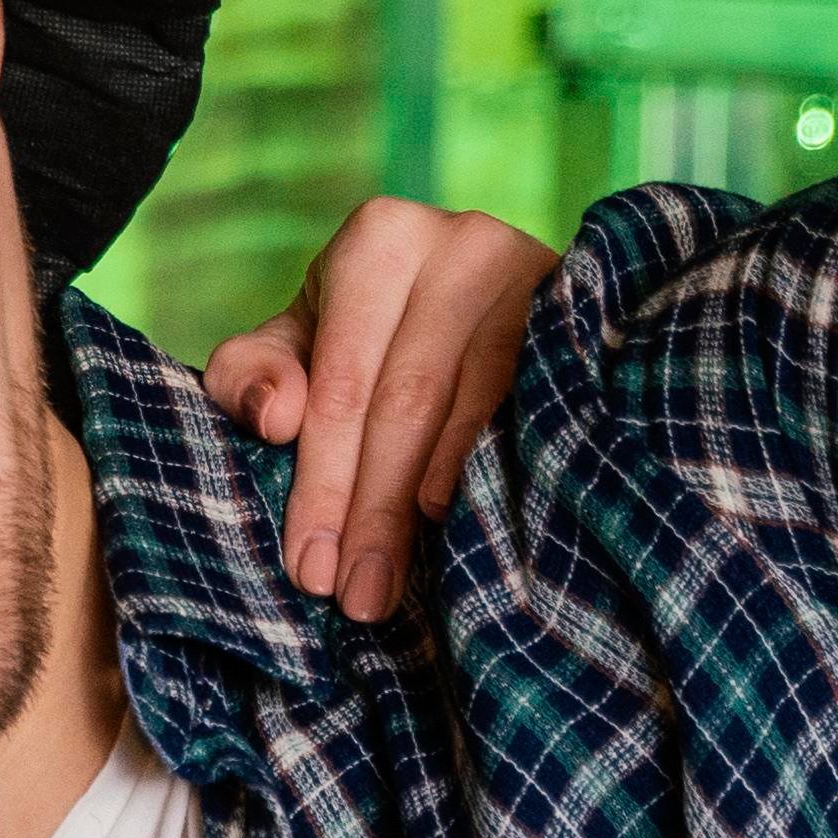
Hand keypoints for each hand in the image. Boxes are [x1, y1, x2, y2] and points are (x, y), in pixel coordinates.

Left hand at [199, 194, 558, 621]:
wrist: (483, 287)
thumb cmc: (366, 328)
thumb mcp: (298, 341)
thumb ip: (254, 374)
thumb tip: (275, 419)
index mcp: (380, 240)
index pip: (343, 384)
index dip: (323, 483)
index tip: (311, 568)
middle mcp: (462, 243)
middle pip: (407, 401)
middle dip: (375, 511)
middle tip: (360, 596)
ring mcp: (534, 276)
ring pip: (475, 407)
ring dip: (432, 503)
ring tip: (400, 582)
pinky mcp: (583, 314)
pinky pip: (538, 403)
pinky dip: (500, 465)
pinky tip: (474, 521)